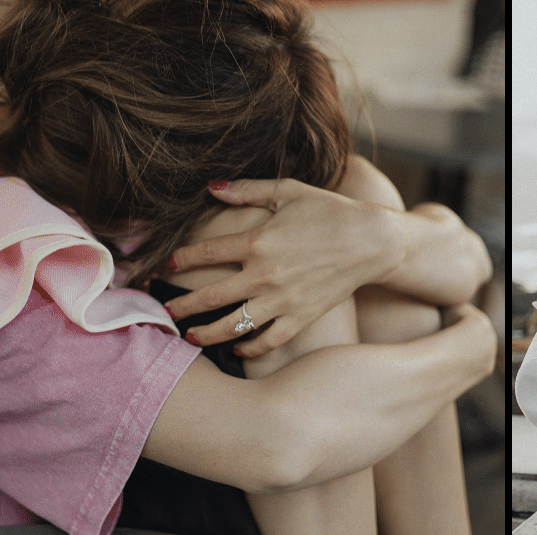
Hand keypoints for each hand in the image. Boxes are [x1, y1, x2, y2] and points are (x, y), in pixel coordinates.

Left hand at [163, 178, 401, 355]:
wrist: (374, 241)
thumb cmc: (330, 210)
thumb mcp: (289, 190)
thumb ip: (247, 190)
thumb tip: (210, 187)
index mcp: (258, 240)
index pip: (205, 253)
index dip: (179, 260)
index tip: (163, 267)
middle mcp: (264, 274)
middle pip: (210, 296)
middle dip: (182, 306)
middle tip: (164, 313)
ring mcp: (283, 300)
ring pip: (234, 326)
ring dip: (207, 334)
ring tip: (190, 338)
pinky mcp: (301, 317)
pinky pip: (268, 341)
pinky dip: (250, 349)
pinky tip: (237, 349)